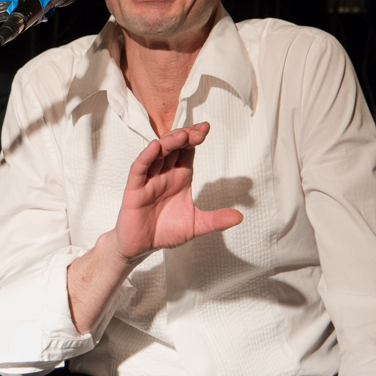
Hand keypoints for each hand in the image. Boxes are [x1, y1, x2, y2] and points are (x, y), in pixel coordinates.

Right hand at [108, 123, 242, 262]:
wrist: (142, 247)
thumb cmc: (165, 232)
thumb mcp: (196, 225)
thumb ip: (216, 220)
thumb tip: (239, 217)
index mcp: (180, 177)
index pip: (188, 151)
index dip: (195, 138)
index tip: (206, 128)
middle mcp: (165, 174)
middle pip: (174, 146)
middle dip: (186, 136)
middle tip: (199, 132)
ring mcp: (149, 179)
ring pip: (158, 153)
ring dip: (169, 142)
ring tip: (183, 135)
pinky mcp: (135, 188)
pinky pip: (139, 168)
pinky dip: (146, 156)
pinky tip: (154, 147)